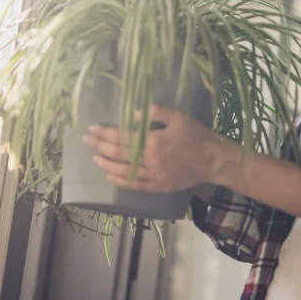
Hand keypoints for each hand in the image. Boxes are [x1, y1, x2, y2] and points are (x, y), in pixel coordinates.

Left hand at [84, 104, 239, 192]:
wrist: (213, 160)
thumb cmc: (196, 135)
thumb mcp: (178, 116)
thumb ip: (155, 112)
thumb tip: (131, 115)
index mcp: (153, 141)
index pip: (121, 137)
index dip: (104, 133)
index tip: (92, 128)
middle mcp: (150, 160)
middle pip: (118, 154)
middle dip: (99, 146)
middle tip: (87, 140)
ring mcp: (154, 176)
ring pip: (123, 171)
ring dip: (106, 164)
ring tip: (95, 158)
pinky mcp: (159, 187)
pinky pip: (135, 186)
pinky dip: (121, 181)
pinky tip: (110, 177)